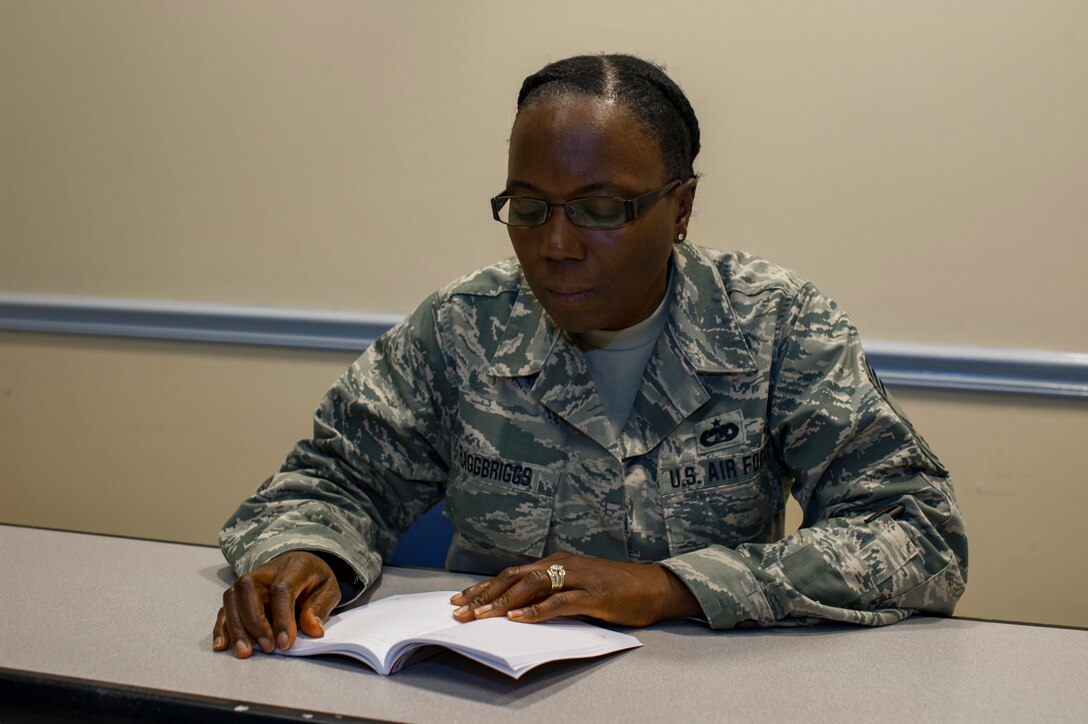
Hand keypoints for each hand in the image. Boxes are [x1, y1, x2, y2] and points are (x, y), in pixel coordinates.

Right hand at [213, 551, 340, 658]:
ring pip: (232, 598)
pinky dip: (222, 628)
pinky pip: (224, 609)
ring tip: (245, 652)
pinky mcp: (238, 595)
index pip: (281, 590)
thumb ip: (320, 607)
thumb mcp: (329, 589)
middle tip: (267, 648)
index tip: (285, 643)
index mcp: (292, 567)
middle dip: (254, 622)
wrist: (301, 563)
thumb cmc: (314, 579)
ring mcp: (248, 582)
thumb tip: (313, 630)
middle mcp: (265, 572)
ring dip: (236, 627)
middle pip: (248, 590)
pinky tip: (223, 646)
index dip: (282, 618)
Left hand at [449, 553, 700, 626]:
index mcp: (556, 562)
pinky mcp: (592, 594)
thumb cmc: (615, 588)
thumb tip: (518, 608)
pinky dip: (536, 610)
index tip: (461, 599)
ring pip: (531, 586)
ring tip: (481, 615)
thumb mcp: (577, 586)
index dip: (485, 586)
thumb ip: (551, 592)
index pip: (512, 574)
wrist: (653, 585)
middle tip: (461, 611)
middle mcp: (562, 564)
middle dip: (485, 595)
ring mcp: (577, 578)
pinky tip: (519, 619)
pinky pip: (558, 602)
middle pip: (515, 577)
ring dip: (503, 602)